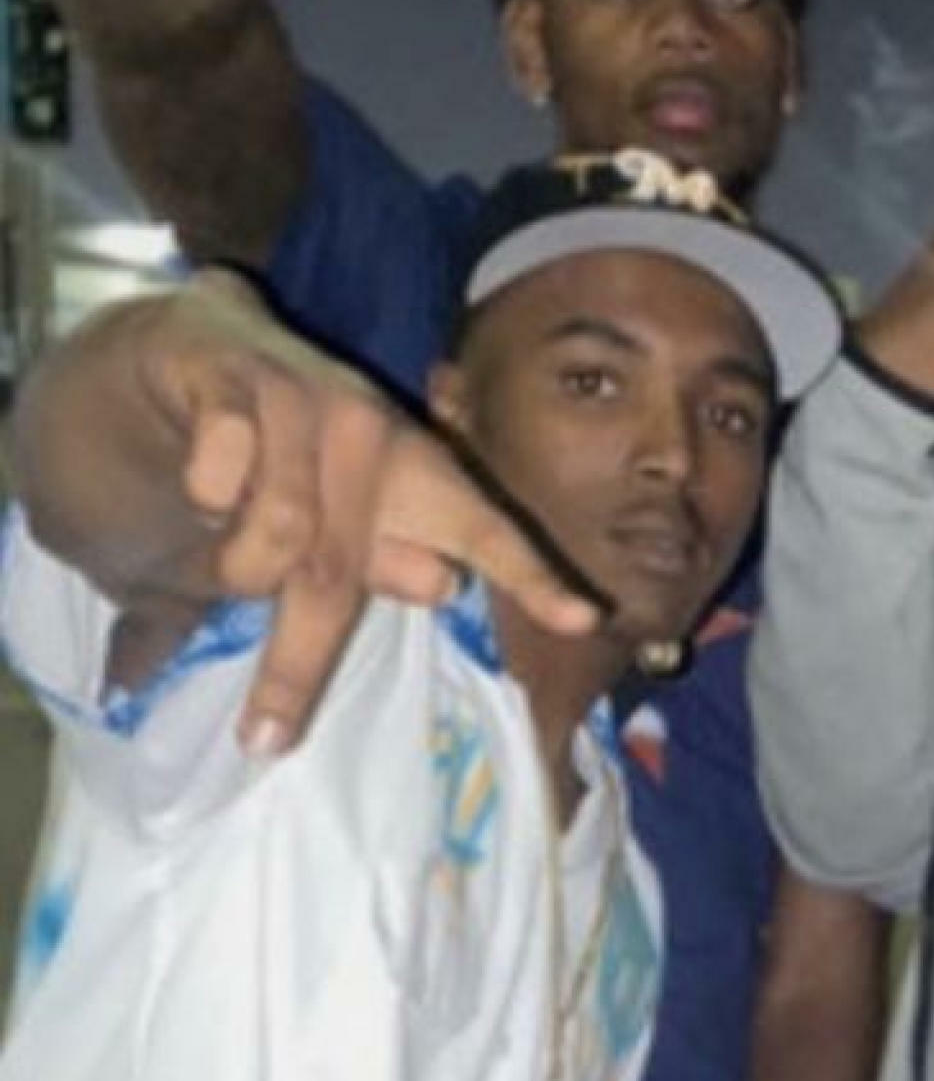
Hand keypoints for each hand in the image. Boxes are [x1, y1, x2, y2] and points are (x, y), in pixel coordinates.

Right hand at [121, 275, 600, 753]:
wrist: (201, 343)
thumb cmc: (295, 451)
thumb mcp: (353, 512)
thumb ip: (394, 555)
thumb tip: (441, 585)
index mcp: (419, 472)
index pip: (488, 532)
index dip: (535, 578)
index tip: (585, 620)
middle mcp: (372, 433)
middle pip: (341, 573)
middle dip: (298, 666)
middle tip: (268, 738)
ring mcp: (303, 400)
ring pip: (273, 536)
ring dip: (236, 566)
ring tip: (226, 552)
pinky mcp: (231, 380)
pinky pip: (216, 479)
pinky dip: (203, 497)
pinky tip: (205, 484)